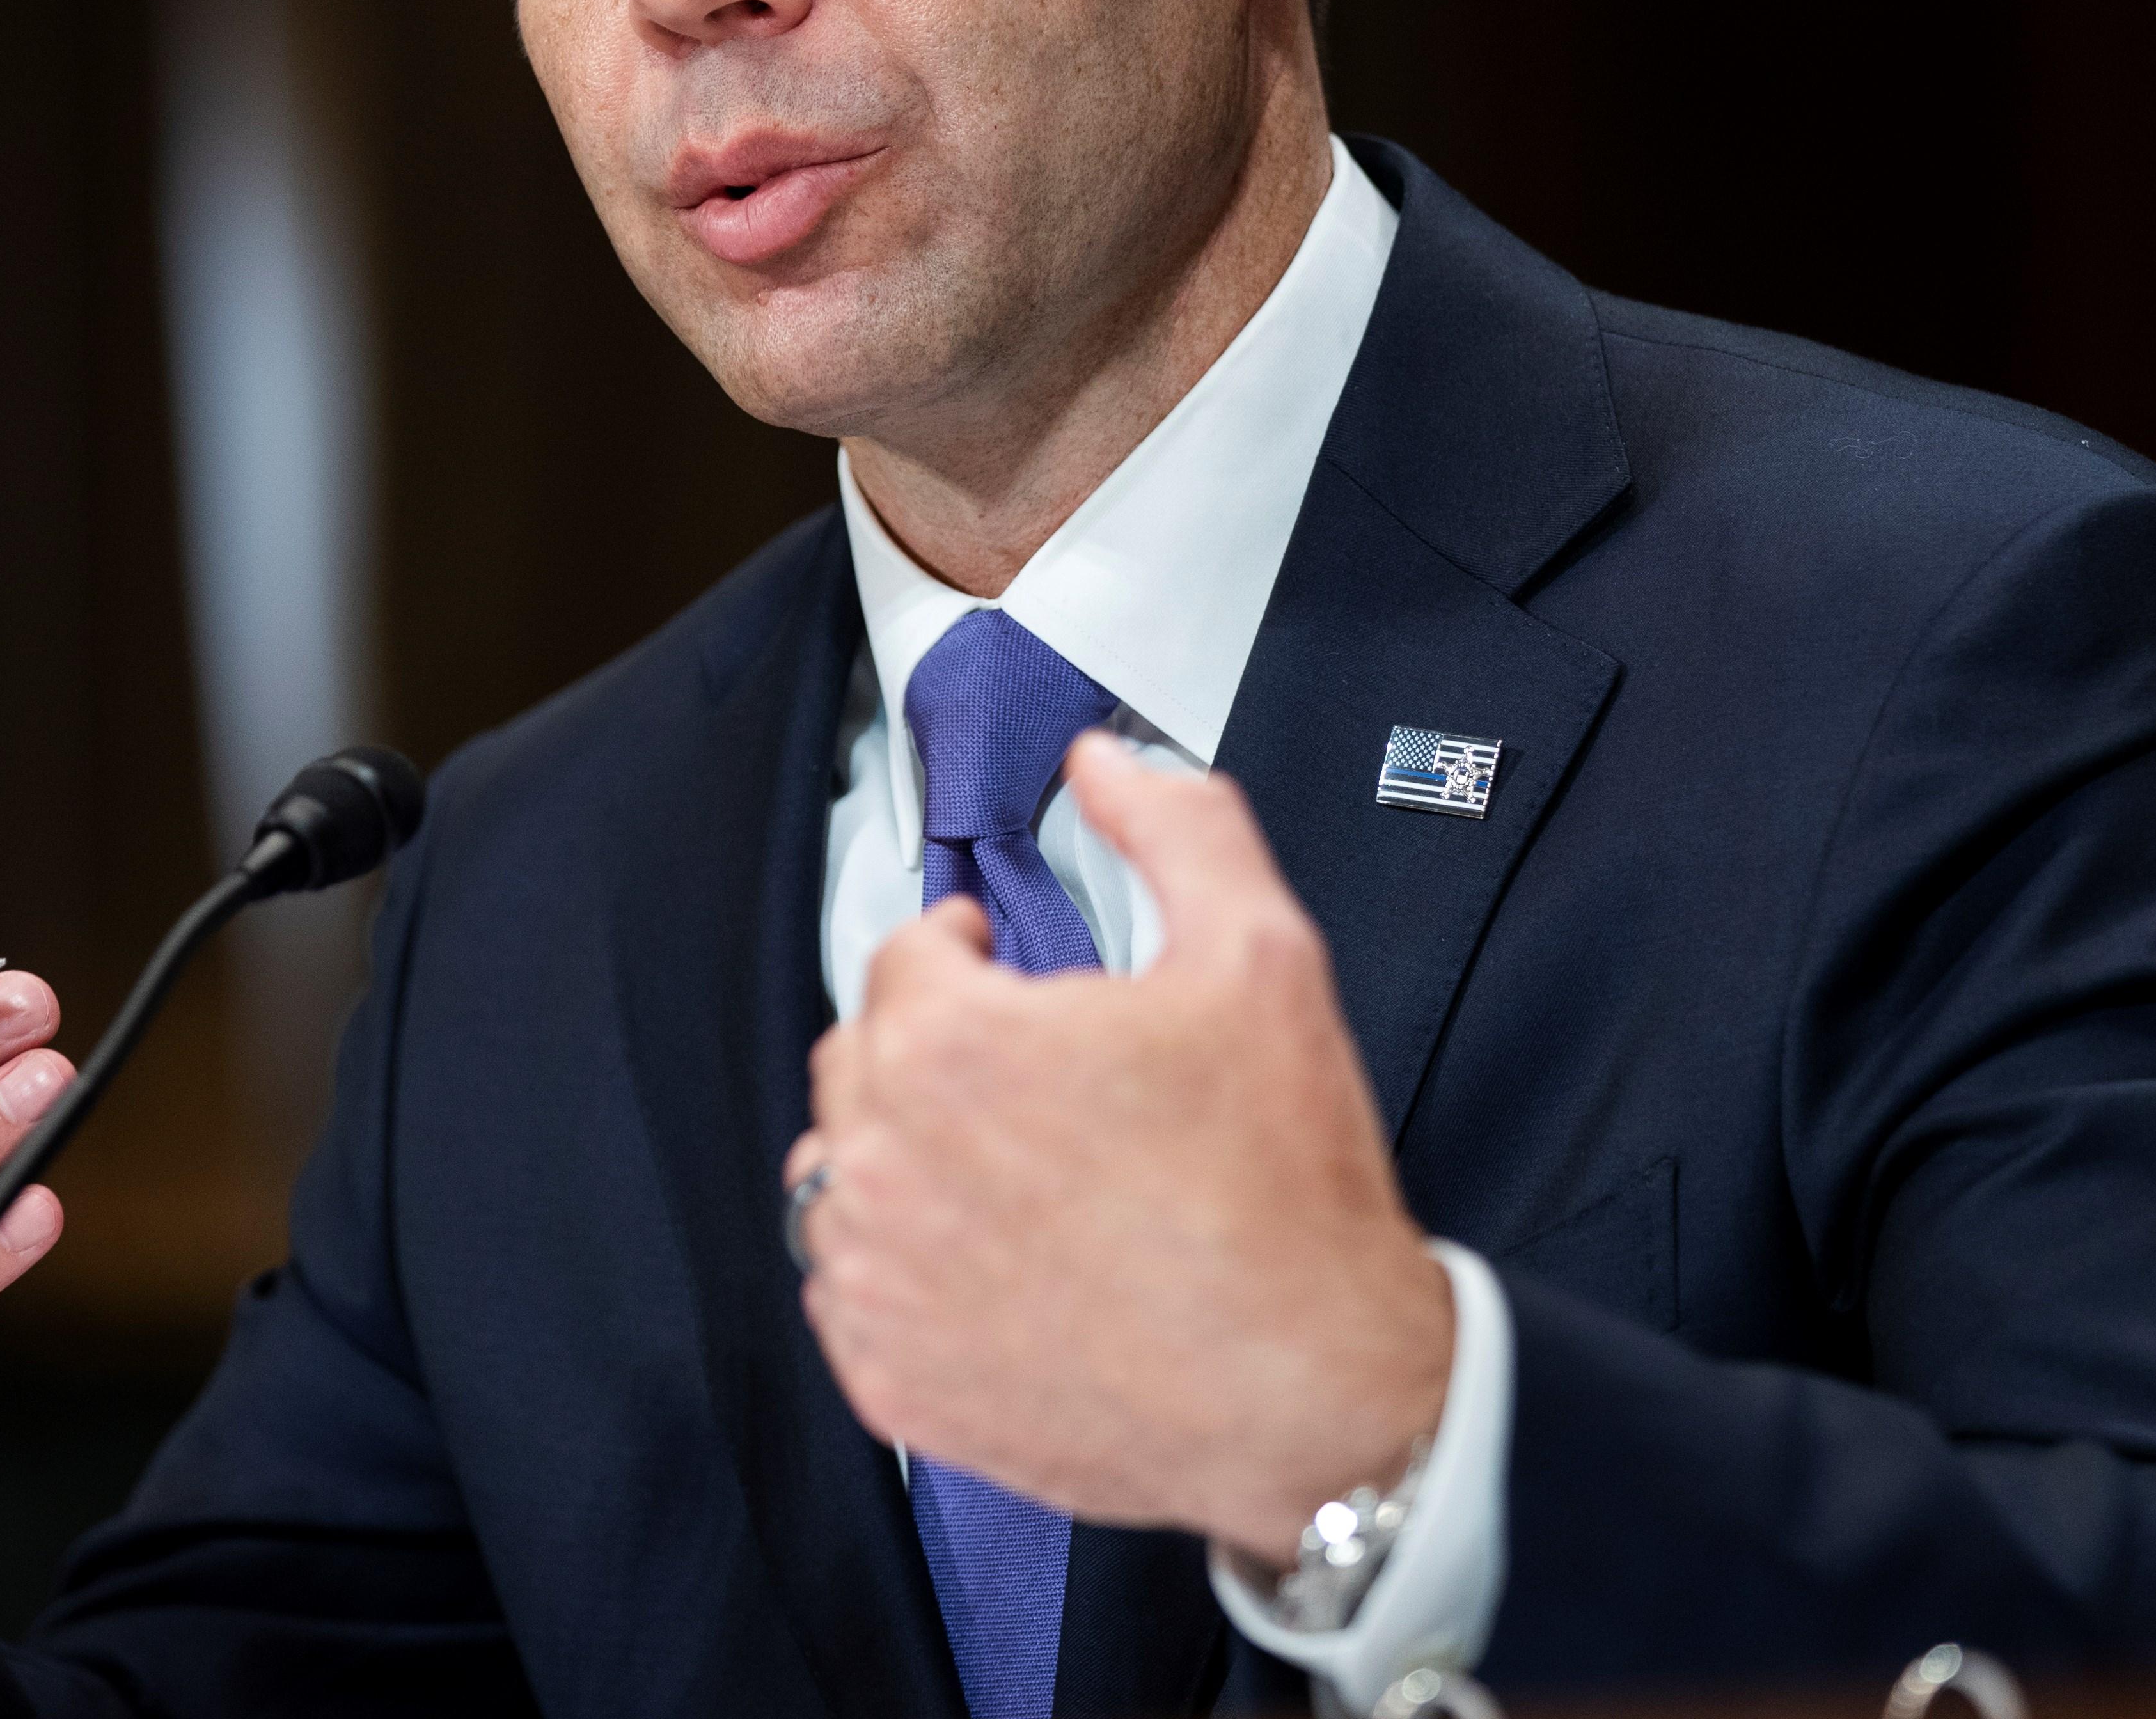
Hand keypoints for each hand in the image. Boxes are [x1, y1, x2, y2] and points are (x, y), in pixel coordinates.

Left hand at [789, 734, 1451, 1558]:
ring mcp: (878, 1285)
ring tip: (1009, 1167)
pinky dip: (902, 1271)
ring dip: (903, 1153)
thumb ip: (1179, 827)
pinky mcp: (892, 1382)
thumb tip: (1107, 762)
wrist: (1316, 1393)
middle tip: (1028, 1071)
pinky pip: (848, 1296)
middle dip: (932, 1045)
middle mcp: (882, 1165)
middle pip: (861, 1060)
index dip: (965, 950)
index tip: (1005, 969)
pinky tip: (994, 1264)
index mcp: (950, 1048)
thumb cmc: (1286, 1190)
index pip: (906, 957)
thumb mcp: (1264, 955)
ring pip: (839, 1176)